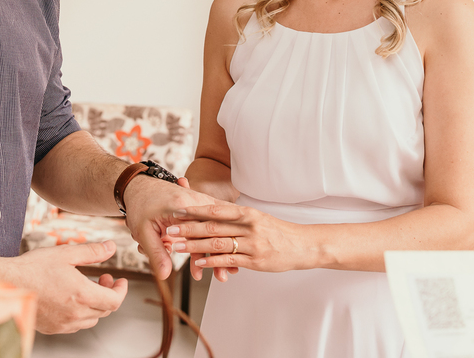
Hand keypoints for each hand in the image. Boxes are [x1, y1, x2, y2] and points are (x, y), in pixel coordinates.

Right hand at [0, 241, 127, 333]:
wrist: (6, 285)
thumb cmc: (33, 268)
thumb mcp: (66, 254)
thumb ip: (92, 252)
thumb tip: (111, 247)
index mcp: (82, 295)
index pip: (114, 301)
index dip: (121, 290)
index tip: (119, 281)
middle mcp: (75, 314)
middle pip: (105, 310)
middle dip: (108, 293)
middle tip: (102, 278)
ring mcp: (64, 323)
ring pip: (91, 319)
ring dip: (95, 304)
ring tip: (86, 286)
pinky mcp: (53, 328)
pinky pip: (76, 324)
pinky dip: (81, 312)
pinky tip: (71, 298)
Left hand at [122, 174, 221, 279]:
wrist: (139, 185)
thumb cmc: (140, 205)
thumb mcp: (143, 231)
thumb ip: (156, 253)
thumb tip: (164, 275)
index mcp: (181, 206)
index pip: (197, 234)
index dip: (200, 257)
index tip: (200, 274)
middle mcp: (195, 201)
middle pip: (212, 232)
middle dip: (218, 257)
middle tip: (222, 277)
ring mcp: (200, 201)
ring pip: (216, 229)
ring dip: (221, 250)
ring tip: (225, 272)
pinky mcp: (200, 205)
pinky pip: (213, 223)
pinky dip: (218, 238)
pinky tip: (222, 255)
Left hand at [167, 202, 303, 277]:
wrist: (303, 245)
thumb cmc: (277, 231)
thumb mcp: (258, 218)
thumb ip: (237, 217)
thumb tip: (213, 212)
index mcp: (247, 213)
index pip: (216, 210)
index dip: (195, 210)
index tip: (177, 210)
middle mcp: (249, 226)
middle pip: (213, 226)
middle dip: (189, 228)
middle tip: (170, 228)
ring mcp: (252, 244)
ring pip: (217, 244)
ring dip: (194, 246)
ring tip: (177, 246)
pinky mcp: (256, 260)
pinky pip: (230, 261)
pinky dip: (212, 262)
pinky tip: (199, 263)